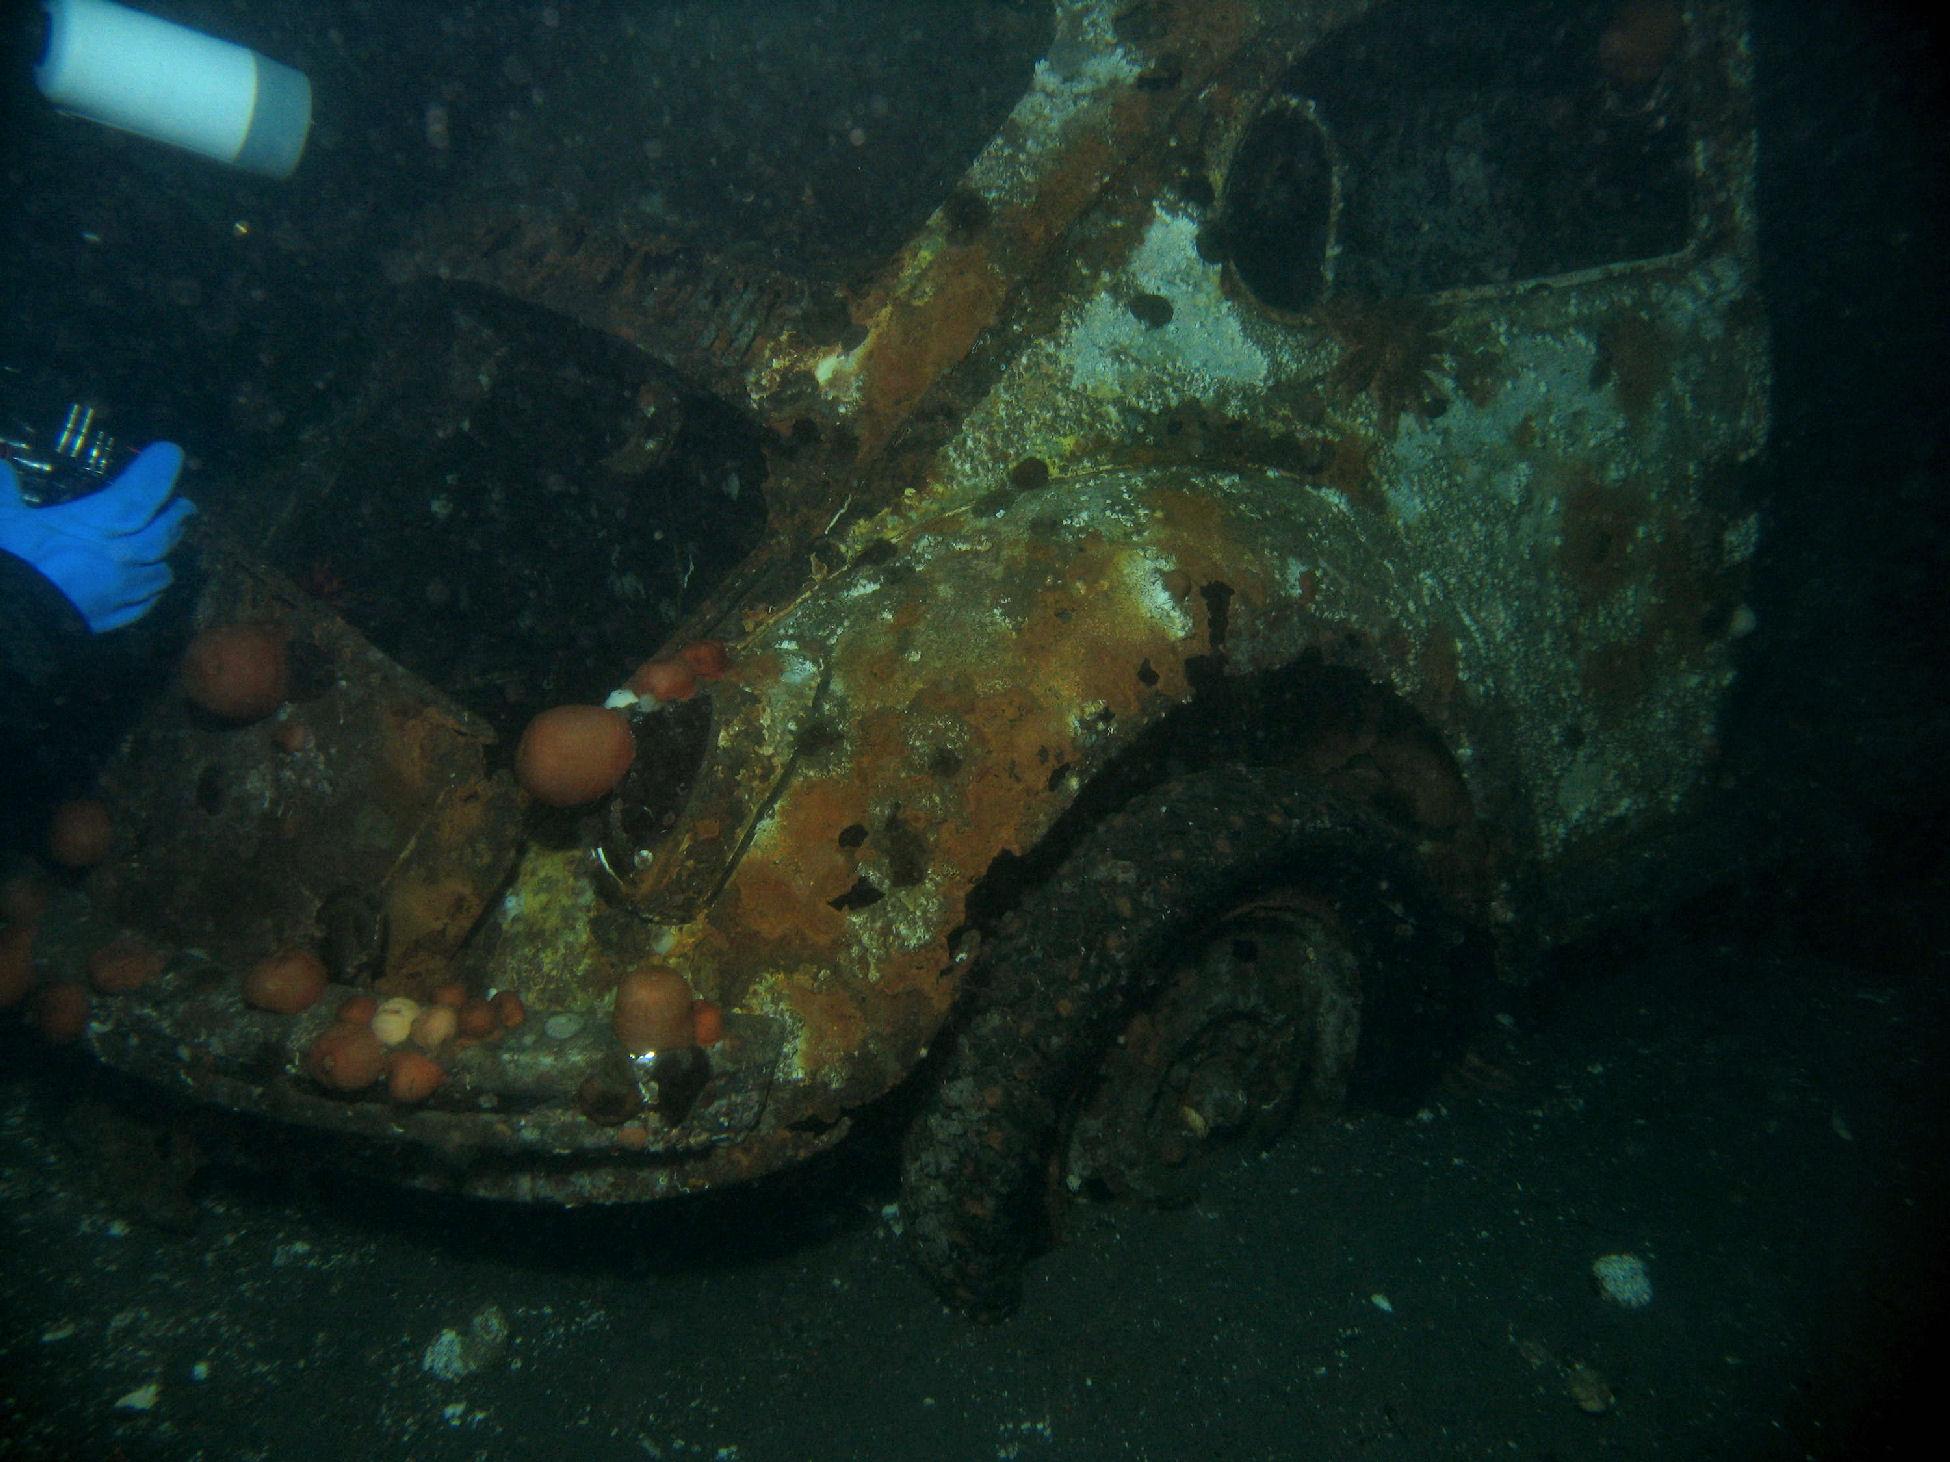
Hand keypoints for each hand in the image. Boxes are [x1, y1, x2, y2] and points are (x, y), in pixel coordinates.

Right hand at [0, 443, 195, 630]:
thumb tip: (2, 465)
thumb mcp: (2, 519)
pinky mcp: (113, 622)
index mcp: (101, 524)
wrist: (11, 623)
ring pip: (161, 572)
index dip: (158, 471)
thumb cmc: (10, 563)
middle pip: (164, 533)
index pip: (141, 492)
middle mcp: (123, 556)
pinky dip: (149, 592)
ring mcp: (122, 592)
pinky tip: (147, 588)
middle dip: (176, 516)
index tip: (171, 452)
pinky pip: (145, 605)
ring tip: (166, 545)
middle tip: (185, 506)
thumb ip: (3, 490)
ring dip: (165, 556)